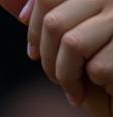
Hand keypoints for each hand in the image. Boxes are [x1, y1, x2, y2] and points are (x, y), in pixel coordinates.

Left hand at [16, 0, 112, 116]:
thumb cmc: (89, 69)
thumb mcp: (60, 39)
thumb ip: (40, 15)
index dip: (32, 28)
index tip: (34, 51)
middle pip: (54, 22)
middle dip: (46, 57)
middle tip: (55, 75)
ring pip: (72, 43)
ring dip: (63, 74)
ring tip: (71, 84)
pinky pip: (95, 67)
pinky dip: (82, 87)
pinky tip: (89, 90)